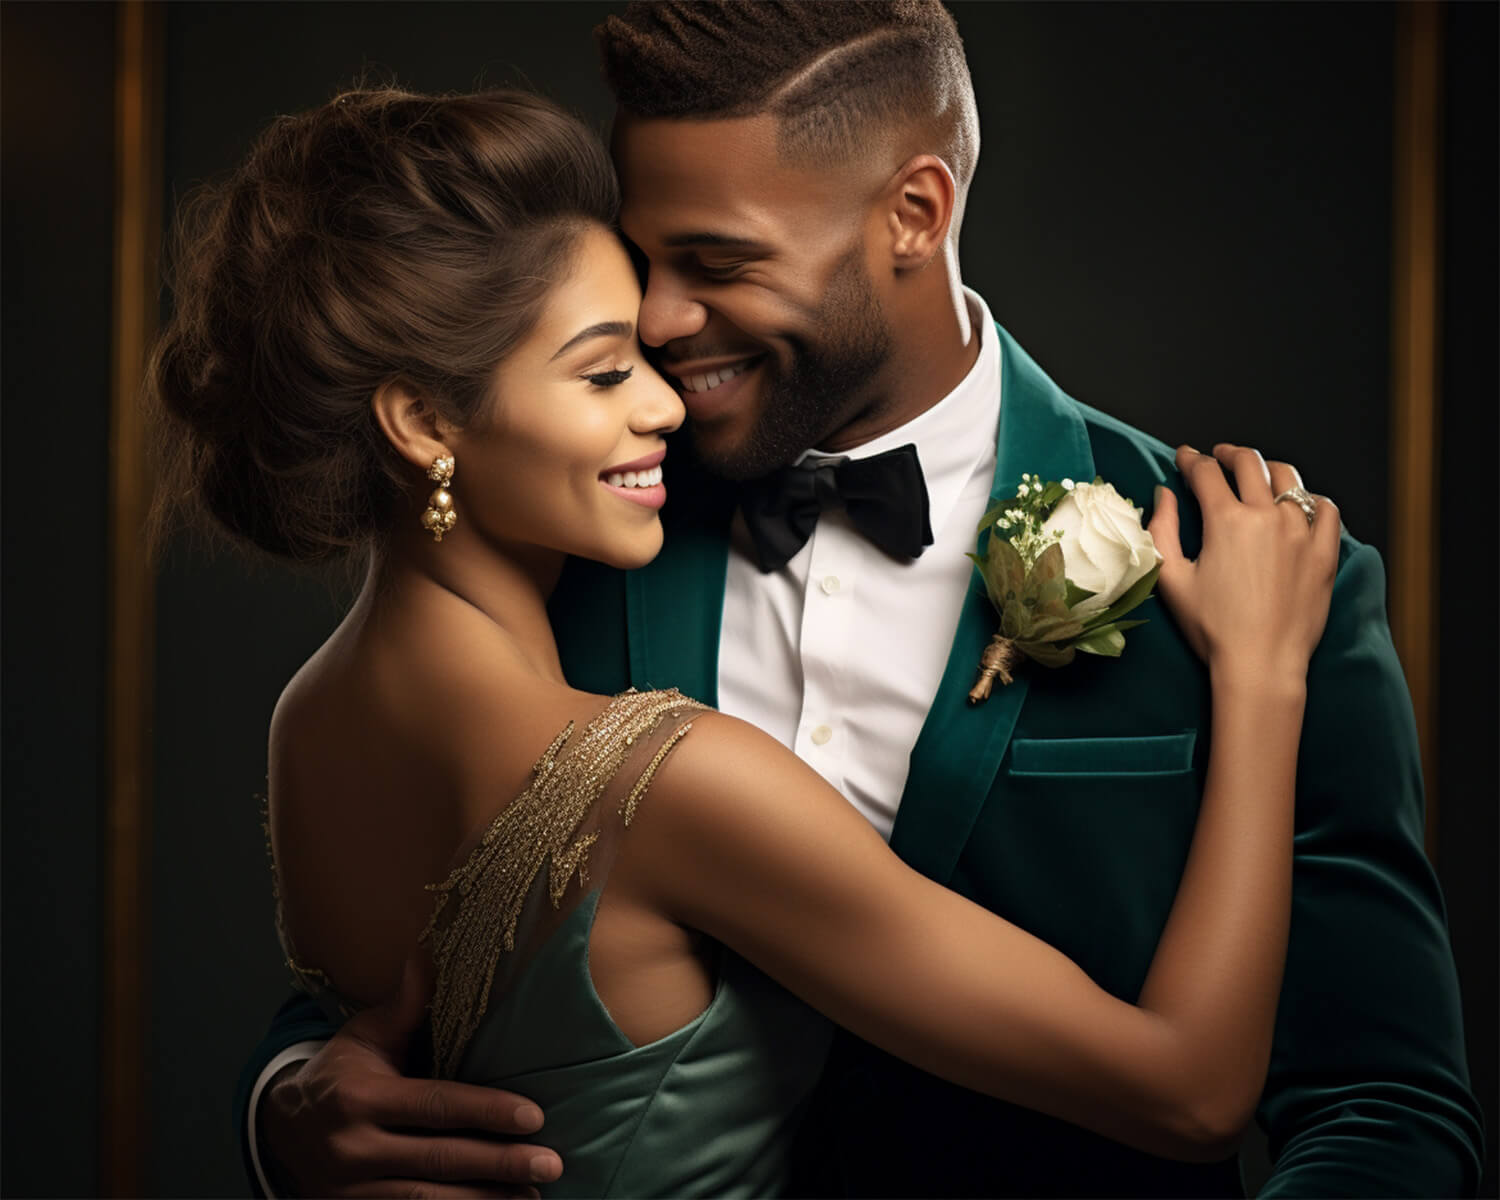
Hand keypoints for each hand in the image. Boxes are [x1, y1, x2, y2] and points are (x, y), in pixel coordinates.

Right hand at [261, 957, 561, 1198]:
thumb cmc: (339, 1074)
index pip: (435, 1106)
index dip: (486, 1111)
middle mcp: (353, 1149)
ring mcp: (350, 1191)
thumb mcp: (364, 1036)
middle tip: (551, 1162)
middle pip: (438, 1160)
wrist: (280, 1131)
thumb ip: (403, 1004)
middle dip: (499, 1163)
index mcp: (359, 1098)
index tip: (534, 1117)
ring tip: (534, 1193)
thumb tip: (427, 953)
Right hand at [1148, 444, 1338, 686]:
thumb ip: (1161, 530)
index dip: (1191, 460)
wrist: (1260, 663)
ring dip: (1268, 469)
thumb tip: (1163, 495)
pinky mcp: (1324, 552)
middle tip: (1219, 457)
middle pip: (1249, 463)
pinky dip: (1311, 498)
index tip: (1185, 458)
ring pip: (1289, 479)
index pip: (1206, 473)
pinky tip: (1300, 504)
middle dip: (1229, 454)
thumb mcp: (1171, 579)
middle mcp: (1267, 517)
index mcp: (1226, 521)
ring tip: (1258, 473)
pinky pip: (1326, 509)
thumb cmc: (1212, 628)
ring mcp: (1301, 532)